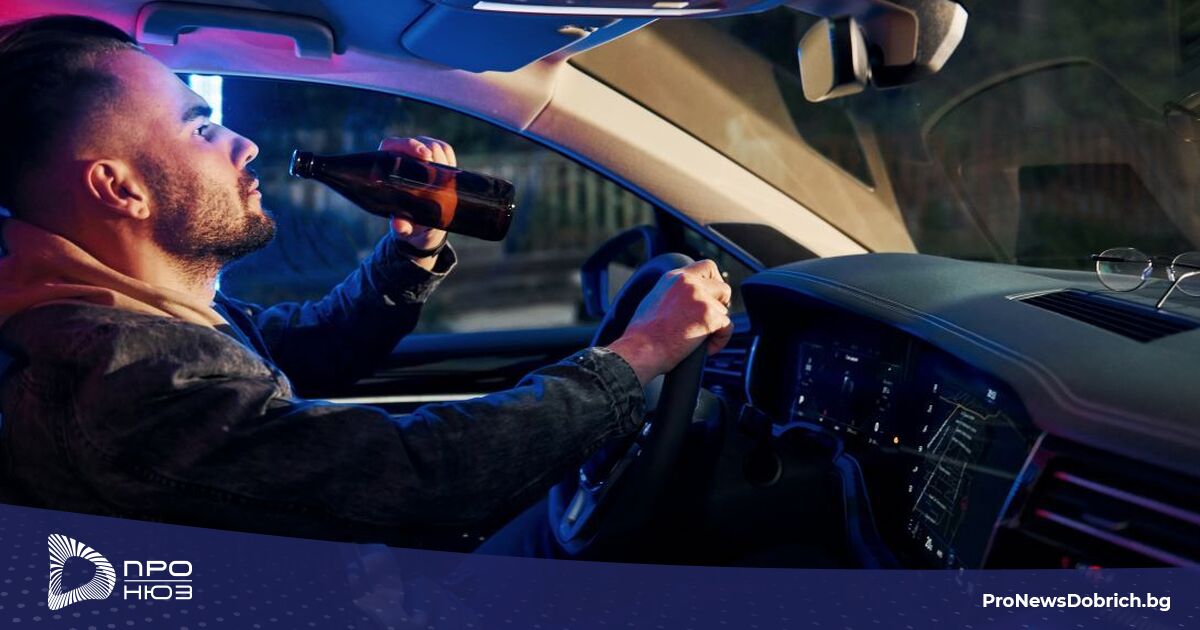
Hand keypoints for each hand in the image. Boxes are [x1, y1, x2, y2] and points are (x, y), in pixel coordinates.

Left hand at [378, 136, 456, 253]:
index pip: (393, 146)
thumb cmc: (409, 225)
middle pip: (417, 142)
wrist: (425, 227)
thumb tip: (399, 226)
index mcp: (387, 169)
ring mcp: (420, 157)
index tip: (424, 155)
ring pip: (434, 145)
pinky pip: (446, 151)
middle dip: (431, 151)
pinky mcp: (437, 159)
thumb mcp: (406, 228)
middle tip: (440, 168)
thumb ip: (402, 227)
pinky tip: (451, 172)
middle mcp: (403, 158)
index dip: (407, 146)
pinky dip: (450, 159)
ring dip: (442, 157)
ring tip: (446, 176)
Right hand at [606, 260, 733, 384]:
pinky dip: (719, 340)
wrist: (640, 350)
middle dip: (721, 304)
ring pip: (724, 311)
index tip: (713, 295)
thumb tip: (690, 300)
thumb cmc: (643, 334)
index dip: (715, 281)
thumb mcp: (655, 300)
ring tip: (698, 338)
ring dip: (716, 326)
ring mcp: (701, 299)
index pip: (708, 267)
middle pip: (723, 287)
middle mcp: (689, 284)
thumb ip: (676, 293)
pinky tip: (704, 347)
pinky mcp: (709, 316)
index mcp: (675, 278)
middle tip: (711, 318)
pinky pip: (728, 328)